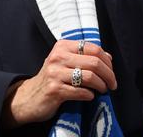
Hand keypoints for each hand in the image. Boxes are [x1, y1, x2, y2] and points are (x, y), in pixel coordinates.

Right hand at [2, 40, 116, 126]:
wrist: (31, 96)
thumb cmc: (53, 78)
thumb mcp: (66, 62)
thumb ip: (85, 57)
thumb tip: (109, 57)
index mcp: (62, 46)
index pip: (94, 48)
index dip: (107, 62)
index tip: (111, 72)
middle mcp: (57, 56)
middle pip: (94, 62)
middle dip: (109, 75)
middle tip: (112, 85)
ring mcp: (55, 73)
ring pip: (90, 77)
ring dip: (101, 86)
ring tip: (102, 90)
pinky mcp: (55, 89)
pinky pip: (82, 92)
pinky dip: (90, 95)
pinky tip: (89, 96)